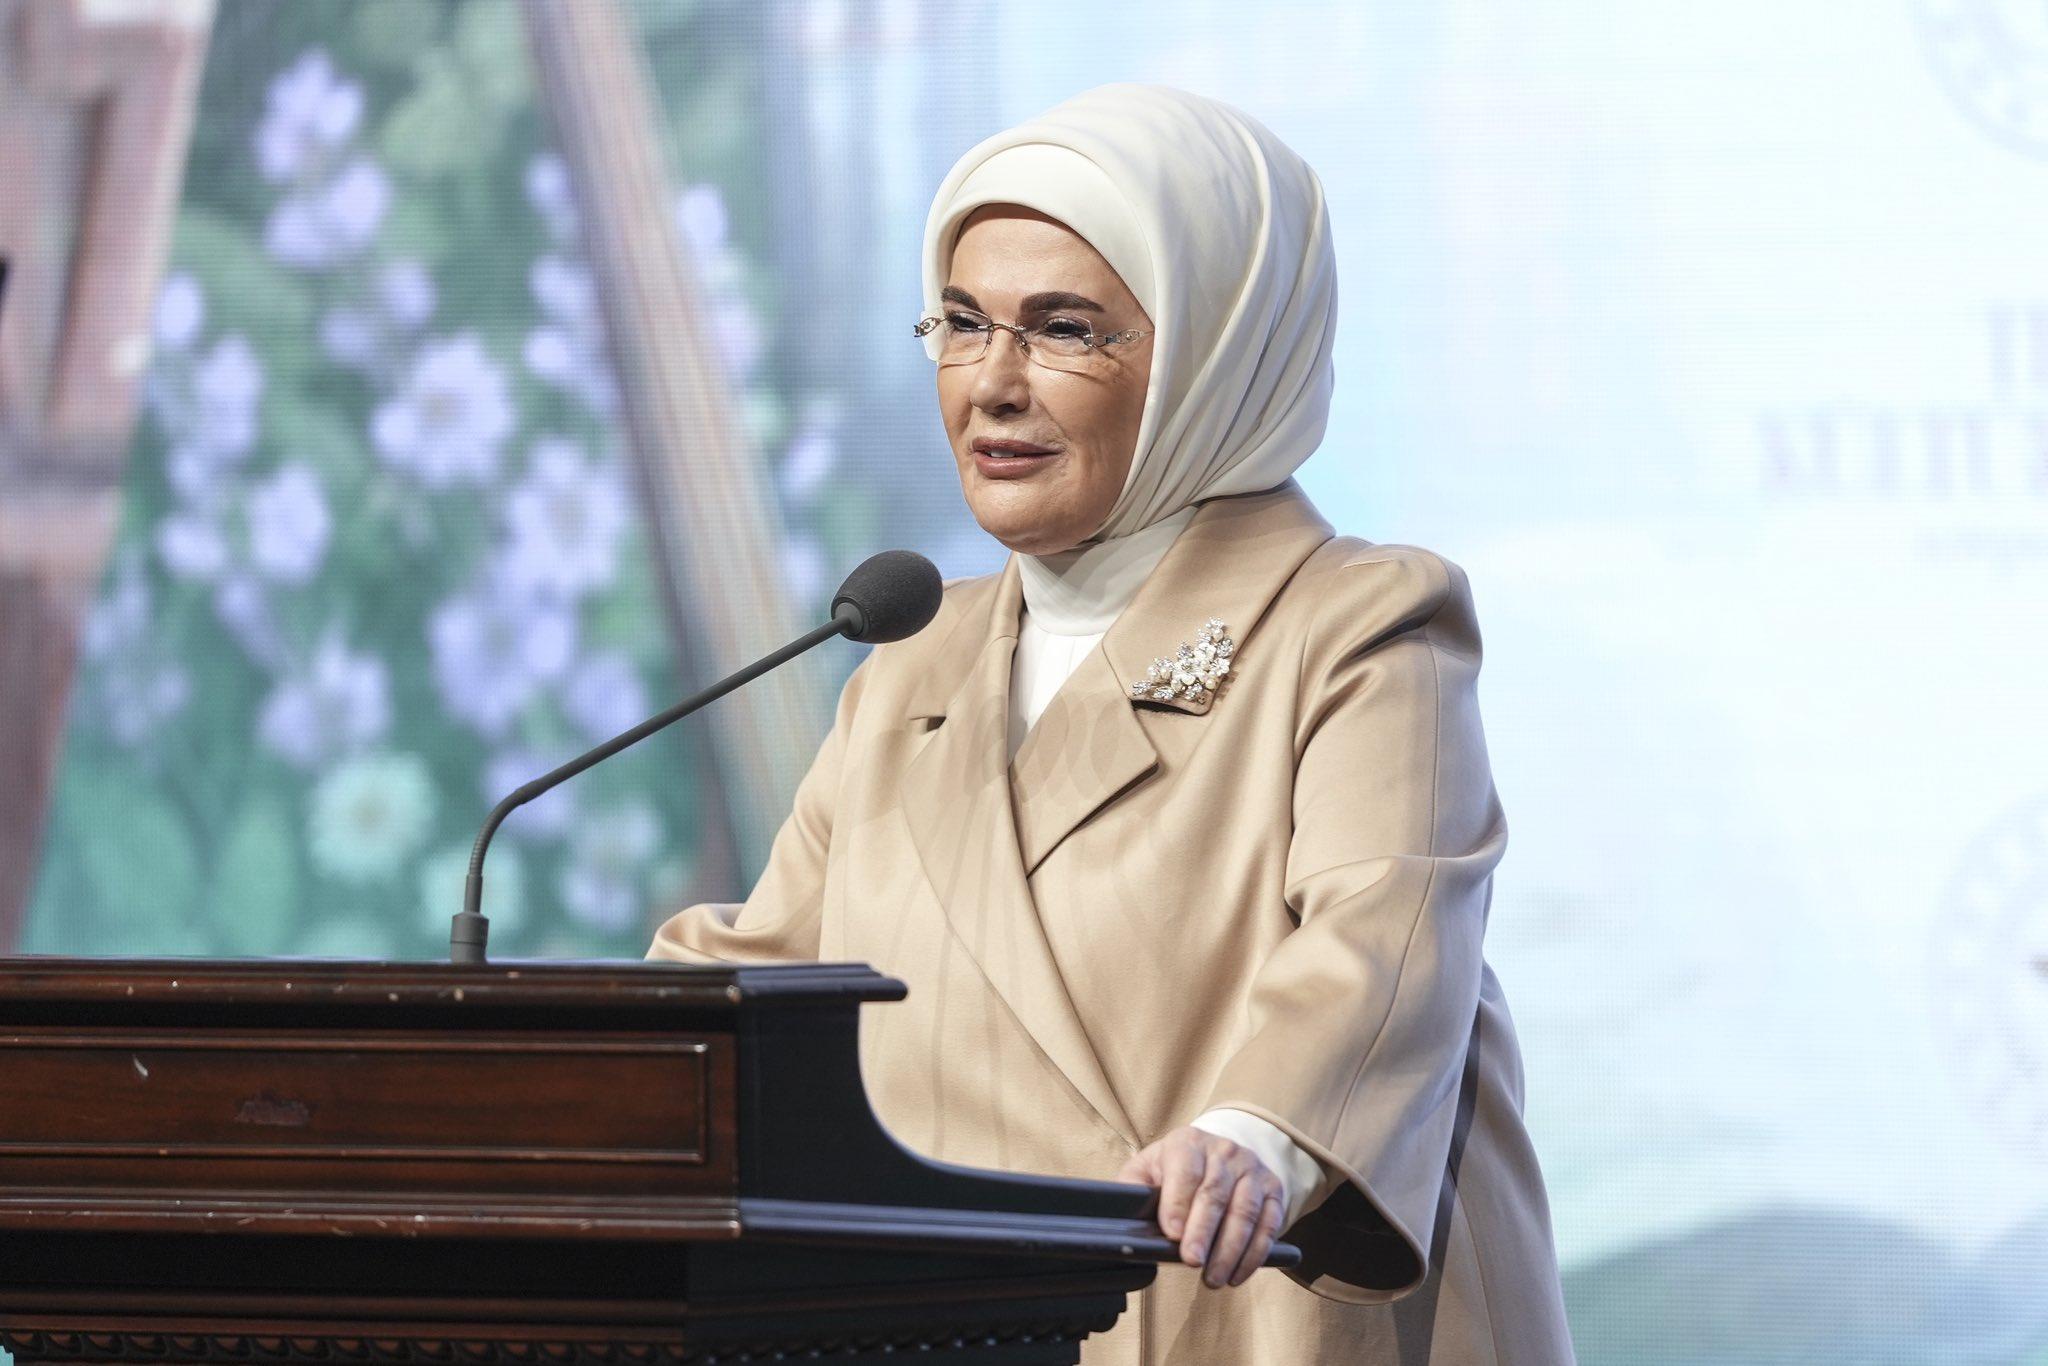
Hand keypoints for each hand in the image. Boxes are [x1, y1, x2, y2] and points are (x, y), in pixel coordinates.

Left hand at [1118, 1124, 1285, 1287]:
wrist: (1221, 1156)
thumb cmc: (1175, 1171)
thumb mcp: (1148, 1169)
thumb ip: (1133, 1188)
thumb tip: (1121, 1215)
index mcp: (1188, 1142)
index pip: (1184, 1170)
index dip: (1178, 1203)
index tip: (1171, 1234)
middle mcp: (1224, 1151)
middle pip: (1215, 1192)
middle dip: (1204, 1231)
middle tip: (1192, 1261)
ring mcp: (1252, 1169)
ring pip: (1244, 1211)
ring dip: (1230, 1249)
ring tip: (1213, 1278)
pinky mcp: (1273, 1190)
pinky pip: (1269, 1224)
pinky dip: (1254, 1253)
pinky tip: (1237, 1274)